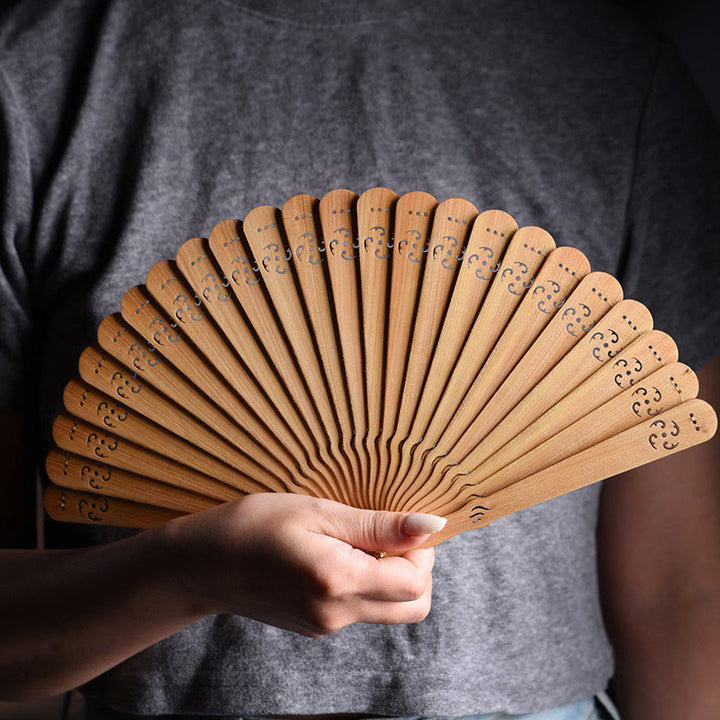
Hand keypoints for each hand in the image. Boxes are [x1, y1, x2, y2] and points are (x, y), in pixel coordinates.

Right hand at [160, 493, 442, 636]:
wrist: (200, 564)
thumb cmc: (253, 525)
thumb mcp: (317, 511)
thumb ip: (378, 524)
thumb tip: (431, 525)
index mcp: (339, 582)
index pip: (415, 582)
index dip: (422, 550)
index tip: (400, 523)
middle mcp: (337, 615)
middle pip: (413, 606)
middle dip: (417, 569)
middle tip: (388, 533)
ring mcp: (326, 626)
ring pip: (390, 611)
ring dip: (392, 577)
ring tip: (357, 541)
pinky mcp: (316, 627)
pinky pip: (361, 609)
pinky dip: (365, 584)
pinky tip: (336, 555)